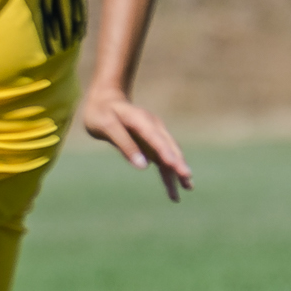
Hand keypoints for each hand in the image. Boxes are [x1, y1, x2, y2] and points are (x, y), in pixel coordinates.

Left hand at [78, 85, 191, 201]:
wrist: (105, 101)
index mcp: (141, 120)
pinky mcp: (153, 144)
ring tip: (188, 189)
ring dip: (177, 171)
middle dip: (178, 163)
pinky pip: (163, 160)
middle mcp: (154, 127)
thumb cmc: (102, 113)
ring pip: (170, 155)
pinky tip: (175, 188)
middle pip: (169, 148)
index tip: (175, 165)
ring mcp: (155, 135)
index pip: (156, 139)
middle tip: (187, 178)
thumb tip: (144, 166)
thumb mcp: (106, 126)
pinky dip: (169, 173)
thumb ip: (124, 144)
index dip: (166, 152)